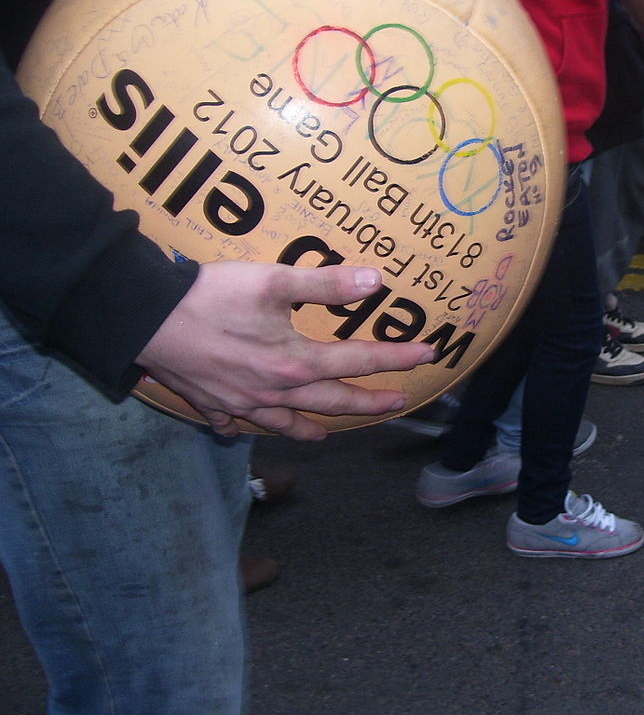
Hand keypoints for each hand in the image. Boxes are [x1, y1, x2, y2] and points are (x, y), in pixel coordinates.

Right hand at [137, 262, 435, 439]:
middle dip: (368, 402)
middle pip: (332, 401)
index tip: (427, 354)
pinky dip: (250, 429)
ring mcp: (242, 403)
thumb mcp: (275, 281)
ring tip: (328, 433)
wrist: (144, 319)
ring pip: (286, 422)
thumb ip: (327, 283)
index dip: (396, 358)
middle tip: (396, 402)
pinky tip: (250, 429)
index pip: (359, 360)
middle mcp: (275, 391)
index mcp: (296, 362)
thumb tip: (376, 281)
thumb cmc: (211, 297)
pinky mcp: (211, 404)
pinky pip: (238, 424)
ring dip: (312, 427)